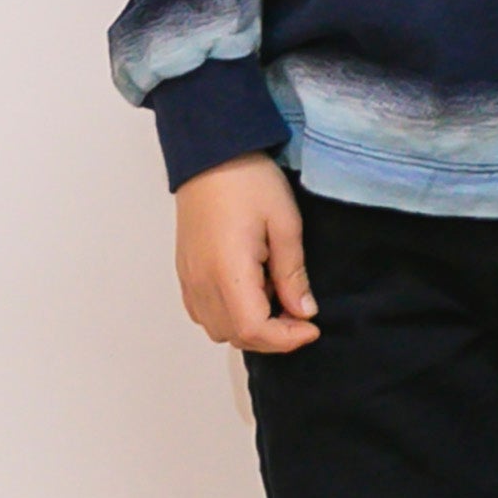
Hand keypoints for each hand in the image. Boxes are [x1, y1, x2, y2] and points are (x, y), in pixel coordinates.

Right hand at [177, 153, 318, 352]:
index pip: (252, 329)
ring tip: (278, 300)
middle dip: (272, 337)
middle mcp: (200, 282)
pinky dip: (230, 315)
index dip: (285, 339)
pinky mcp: (185, 272)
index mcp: (227, 271)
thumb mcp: (286, 225)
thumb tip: (305, 312)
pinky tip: (254, 292)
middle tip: (301, 315)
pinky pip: (203, 311)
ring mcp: (188, 278)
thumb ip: (293, 274)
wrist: (211, 157)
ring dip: (251, 327)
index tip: (312, 327)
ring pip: (216, 328)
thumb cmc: (251, 184)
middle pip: (233, 336)